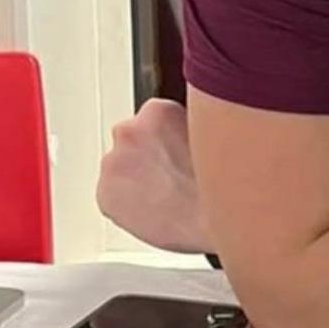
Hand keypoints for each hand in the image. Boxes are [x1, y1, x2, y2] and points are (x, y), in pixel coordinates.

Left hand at [97, 99, 212, 253]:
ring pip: (124, 168)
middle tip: (177, 174)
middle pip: (136, 140)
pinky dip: (129, 204)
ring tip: (171, 196)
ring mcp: (113, 164)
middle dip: (153, 155)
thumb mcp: (216, 137)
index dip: (173, 136)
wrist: (219, 216)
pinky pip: (113, 197)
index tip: (182, 148)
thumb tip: (188, 136)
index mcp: (158, 111)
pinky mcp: (105, 195)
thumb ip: (192, 130)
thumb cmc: (223, 183)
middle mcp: (129, 132)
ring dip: (141, 179)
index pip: (157, 118)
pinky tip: (157, 209)